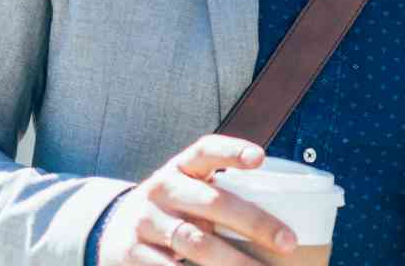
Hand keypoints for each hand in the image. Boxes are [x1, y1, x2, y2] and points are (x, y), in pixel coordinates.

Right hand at [97, 135, 298, 265]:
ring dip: (232, 262)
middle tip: (288, 242)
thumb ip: (226, 193)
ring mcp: (146, 220)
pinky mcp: (131, 252)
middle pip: (212, 201)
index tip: (260, 159)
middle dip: (255, 223)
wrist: (115, 227)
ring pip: (194, 241)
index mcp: (183, 166)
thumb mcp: (192, 189)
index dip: (232, 151)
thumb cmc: (175, 207)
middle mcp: (163, 188)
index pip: (207, 149)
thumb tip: (290, 213)